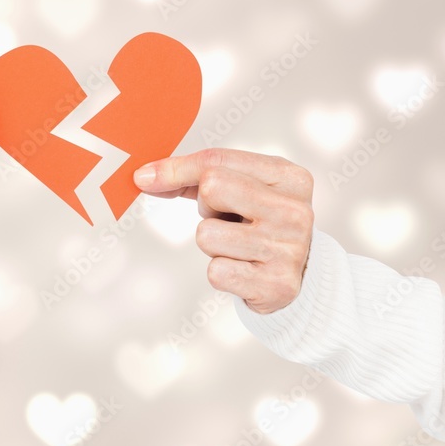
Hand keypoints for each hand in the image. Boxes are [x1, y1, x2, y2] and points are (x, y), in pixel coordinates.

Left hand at [133, 149, 314, 313]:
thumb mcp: (241, 189)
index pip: (216, 161)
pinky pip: (216, 272)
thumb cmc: (260, 223)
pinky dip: (221, 273)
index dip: (175, 169)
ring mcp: (289, 248)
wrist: (301, 276)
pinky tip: (245, 270)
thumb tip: (144, 177)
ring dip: (212, 244)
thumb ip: (193, 177)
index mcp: (289, 177)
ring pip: (206, 235)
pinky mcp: (277, 284)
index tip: (147, 177)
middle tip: (226, 219)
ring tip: (238, 246)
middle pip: (212, 188)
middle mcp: (295, 210)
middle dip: (205, 207)